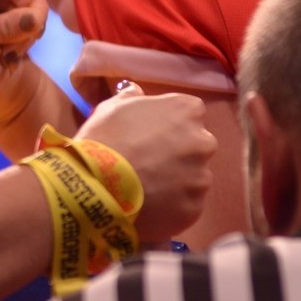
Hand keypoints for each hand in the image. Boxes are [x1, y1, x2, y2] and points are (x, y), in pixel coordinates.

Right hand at [78, 85, 215, 242]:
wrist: (97, 188)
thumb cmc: (104, 140)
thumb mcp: (112, 108)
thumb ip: (132, 97)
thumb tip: (136, 92)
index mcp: (187, 110)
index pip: (189, 113)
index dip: (169, 125)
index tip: (151, 136)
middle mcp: (203, 142)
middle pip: (196, 146)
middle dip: (178, 153)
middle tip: (150, 164)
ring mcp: (201, 177)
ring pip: (193, 178)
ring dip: (176, 181)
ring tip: (147, 189)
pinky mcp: (194, 208)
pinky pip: (187, 205)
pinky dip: (173, 206)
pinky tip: (151, 206)